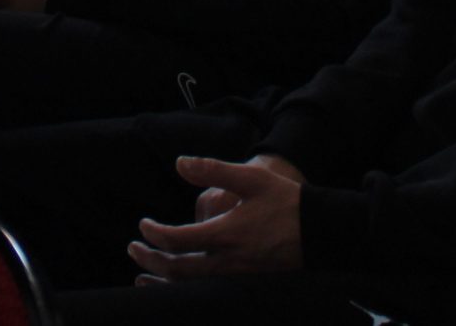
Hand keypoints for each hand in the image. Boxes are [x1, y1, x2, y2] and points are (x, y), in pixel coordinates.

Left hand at [129, 156, 305, 282]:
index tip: (143, 225)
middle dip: (151, 260)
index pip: (177, 240)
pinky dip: (185, 290)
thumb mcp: (250, 178)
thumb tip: (179, 163)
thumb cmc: (285, 201)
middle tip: (133, 249)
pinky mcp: (246, 283)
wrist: (321, 231)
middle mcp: (229, 261)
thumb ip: (213, 170)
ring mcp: (238, 277)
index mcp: (226, 234)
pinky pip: (207, 293)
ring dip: (163, 282)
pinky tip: (176, 286)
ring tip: (142, 277)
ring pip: (191, 287)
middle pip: (179, 269)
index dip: (155, 233)